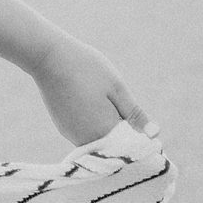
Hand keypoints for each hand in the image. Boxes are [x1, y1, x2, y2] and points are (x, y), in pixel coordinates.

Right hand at [26, 36, 158, 147]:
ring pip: (99, 139)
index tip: (145, 125)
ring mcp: (72, 135)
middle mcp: (86, 140)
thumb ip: (134, 114)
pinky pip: (85, 133)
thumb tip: (155, 134)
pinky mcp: (63, 127)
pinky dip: (93, 125)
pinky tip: (91, 103)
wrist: (47, 56)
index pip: (132, 145)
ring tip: (105, 101)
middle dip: (124, 133)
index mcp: (105, 131)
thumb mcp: (116, 87)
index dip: (141, 137)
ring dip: (108, 129)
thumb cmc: (86, 68)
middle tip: (123, 105)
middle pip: (114, 145)